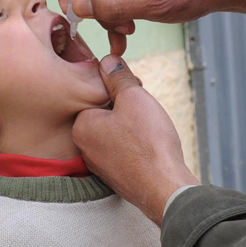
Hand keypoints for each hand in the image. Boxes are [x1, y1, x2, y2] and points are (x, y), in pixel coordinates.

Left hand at [73, 56, 198, 224]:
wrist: (163, 185)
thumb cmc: (147, 142)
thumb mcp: (133, 97)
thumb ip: (118, 77)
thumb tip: (107, 61)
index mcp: (81, 125)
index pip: (95, 93)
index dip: (119, 87)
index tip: (136, 90)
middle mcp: (84, 146)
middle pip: (105, 111)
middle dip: (126, 106)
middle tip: (145, 109)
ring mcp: (99, 163)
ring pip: (115, 129)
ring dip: (133, 123)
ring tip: (150, 127)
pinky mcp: (115, 173)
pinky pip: (123, 147)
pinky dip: (136, 142)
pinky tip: (150, 144)